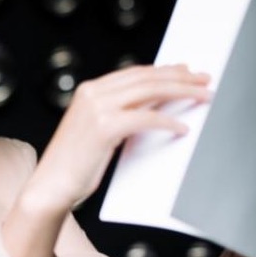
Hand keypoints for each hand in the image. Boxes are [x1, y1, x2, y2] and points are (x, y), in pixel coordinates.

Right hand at [26, 64, 211, 210]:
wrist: (51, 185)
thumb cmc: (73, 165)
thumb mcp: (98, 131)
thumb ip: (119, 113)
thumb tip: (153, 106)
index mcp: (88, 91)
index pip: (134, 73)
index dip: (163, 71)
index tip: (185, 72)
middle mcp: (92, 94)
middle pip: (146, 78)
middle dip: (180, 78)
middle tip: (204, 80)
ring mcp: (97, 109)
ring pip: (150, 92)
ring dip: (182, 92)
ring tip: (202, 96)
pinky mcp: (105, 127)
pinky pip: (146, 118)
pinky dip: (167, 121)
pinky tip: (181, 127)